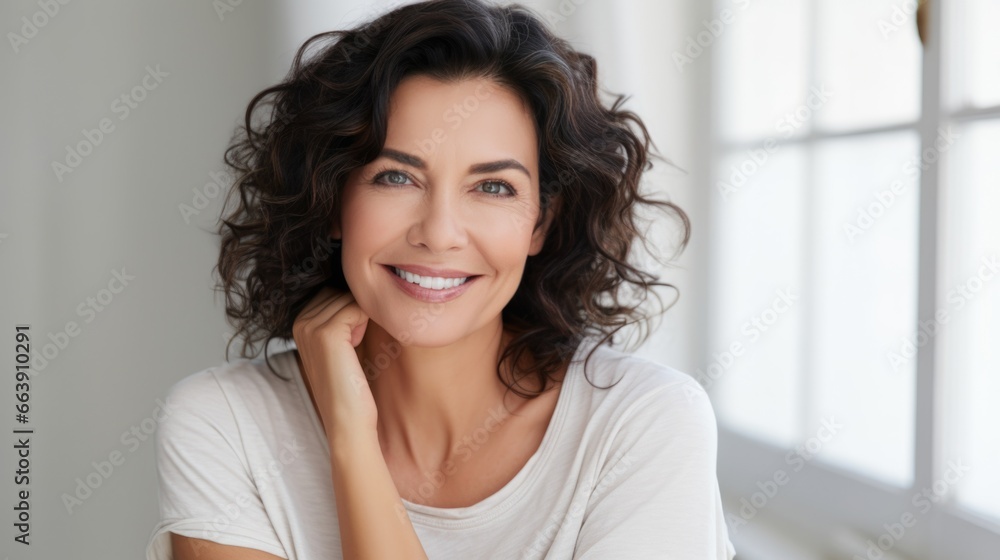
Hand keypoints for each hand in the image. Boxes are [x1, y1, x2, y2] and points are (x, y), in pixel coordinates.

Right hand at [292, 286, 377, 441]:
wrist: (347, 421)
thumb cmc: (350, 386)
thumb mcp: (340, 346)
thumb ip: (341, 318)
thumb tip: (360, 291)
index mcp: (299, 323)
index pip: (333, 292)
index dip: (350, 311)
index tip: (349, 341)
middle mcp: (299, 321)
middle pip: (340, 292)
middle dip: (356, 312)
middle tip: (352, 346)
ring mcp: (310, 326)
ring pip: (350, 299)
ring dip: (362, 318)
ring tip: (352, 348)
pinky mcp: (326, 333)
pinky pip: (357, 308)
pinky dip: (366, 322)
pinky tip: (356, 347)